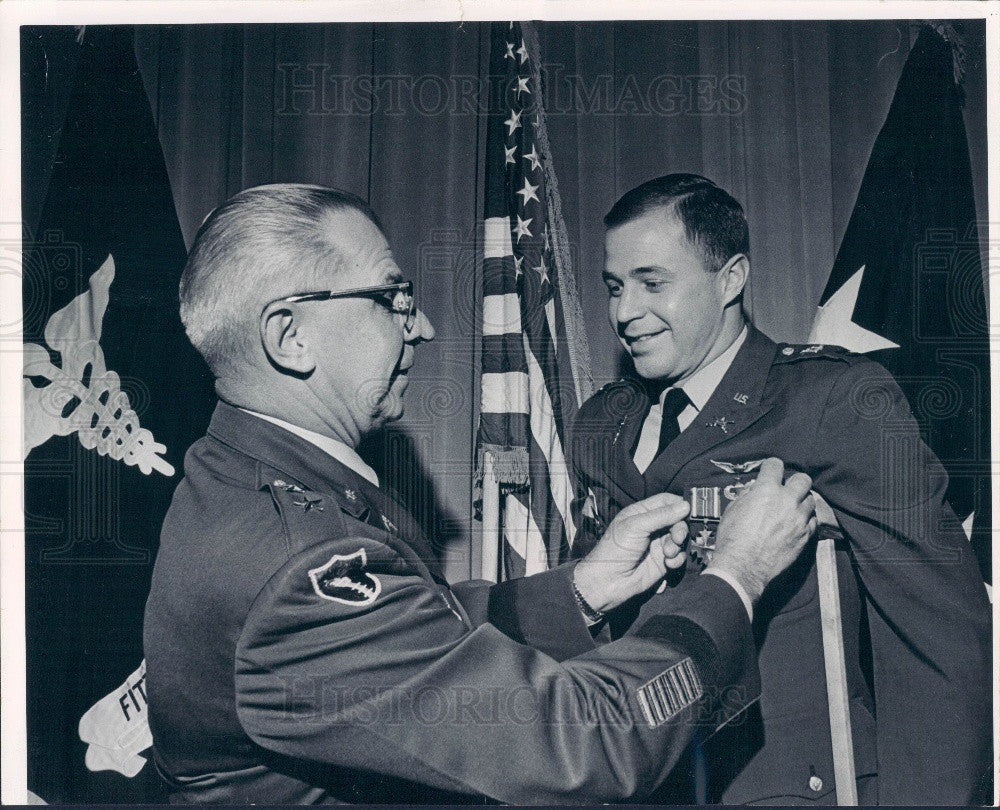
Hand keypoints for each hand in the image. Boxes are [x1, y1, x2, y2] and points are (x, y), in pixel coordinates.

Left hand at [573, 493, 690, 613]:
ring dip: (678, 545)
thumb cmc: (616, 549)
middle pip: (677, 520)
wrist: (609, 581)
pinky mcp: (663, 561)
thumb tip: (685, 505)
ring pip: (680, 539)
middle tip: (677, 537)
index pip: (666, 501)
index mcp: (642, 513)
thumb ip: (662, 515)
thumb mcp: (636, 526)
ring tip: (668, 553)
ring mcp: (658, 544)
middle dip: (680, 528)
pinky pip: (679, 556)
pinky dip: (677, 559)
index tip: (690, 510)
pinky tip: (668, 563)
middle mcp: (652, 527)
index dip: (679, 504)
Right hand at [706, 458, 816, 604]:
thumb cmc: (733, 540)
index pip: (775, 465)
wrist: (743, 567)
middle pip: (803, 479)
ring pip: (811, 500)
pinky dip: (805, 520)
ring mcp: (799, 518)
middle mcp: (787, 500)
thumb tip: (755, 489)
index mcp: (766, 490)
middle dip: (794, 482)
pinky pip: (813, 520)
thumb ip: (748, 494)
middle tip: (787, 489)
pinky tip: (795, 524)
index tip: (770, 471)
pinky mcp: (806, 535)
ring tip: (791, 509)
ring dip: (801, 502)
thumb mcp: (733, 509)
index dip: (771, 466)